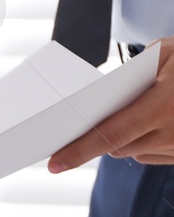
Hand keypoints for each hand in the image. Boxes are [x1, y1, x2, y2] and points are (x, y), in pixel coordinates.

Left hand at [51, 36, 173, 170]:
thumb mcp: (169, 52)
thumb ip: (134, 73)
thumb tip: (107, 92)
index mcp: (163, 107)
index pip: (110, 135)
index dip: (78, 151)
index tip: (54, 164)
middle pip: (118, 147)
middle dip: (99, 139)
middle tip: (80, 126)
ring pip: (137, 153)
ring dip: (126, 140)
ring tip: (133, 115)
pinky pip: (157, 155)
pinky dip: (148, 143)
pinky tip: (153, 123)